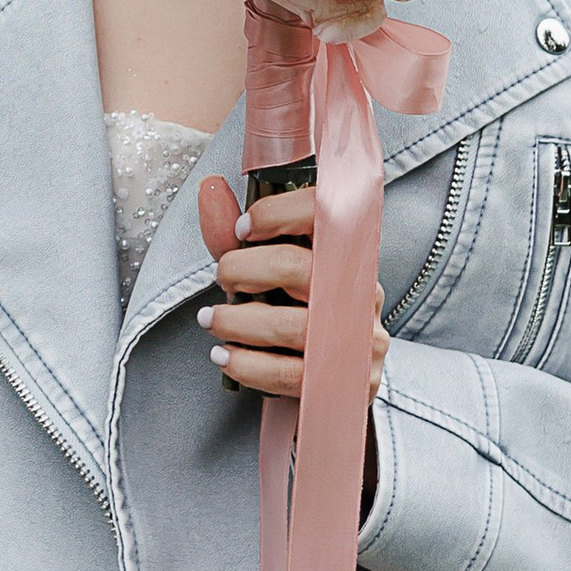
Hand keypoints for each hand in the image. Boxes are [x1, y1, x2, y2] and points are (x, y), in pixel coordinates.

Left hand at [195, 175, 388, 405]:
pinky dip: (247, 365)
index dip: (278, 213)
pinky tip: (226, 356)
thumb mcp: (262, 270)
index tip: (243, 229)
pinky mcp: (351, 382)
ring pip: (292, 326)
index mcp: (346, 251)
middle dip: (244, 269)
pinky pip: (291, 374)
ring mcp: (360, 338)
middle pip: (299, 267)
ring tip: (212, 319)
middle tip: (222, 277)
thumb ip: (234, 233)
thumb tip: (209, 188)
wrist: (328, 380)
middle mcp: (360, 290)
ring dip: (237, 322)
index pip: (325, 213)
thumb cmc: (292, 312)